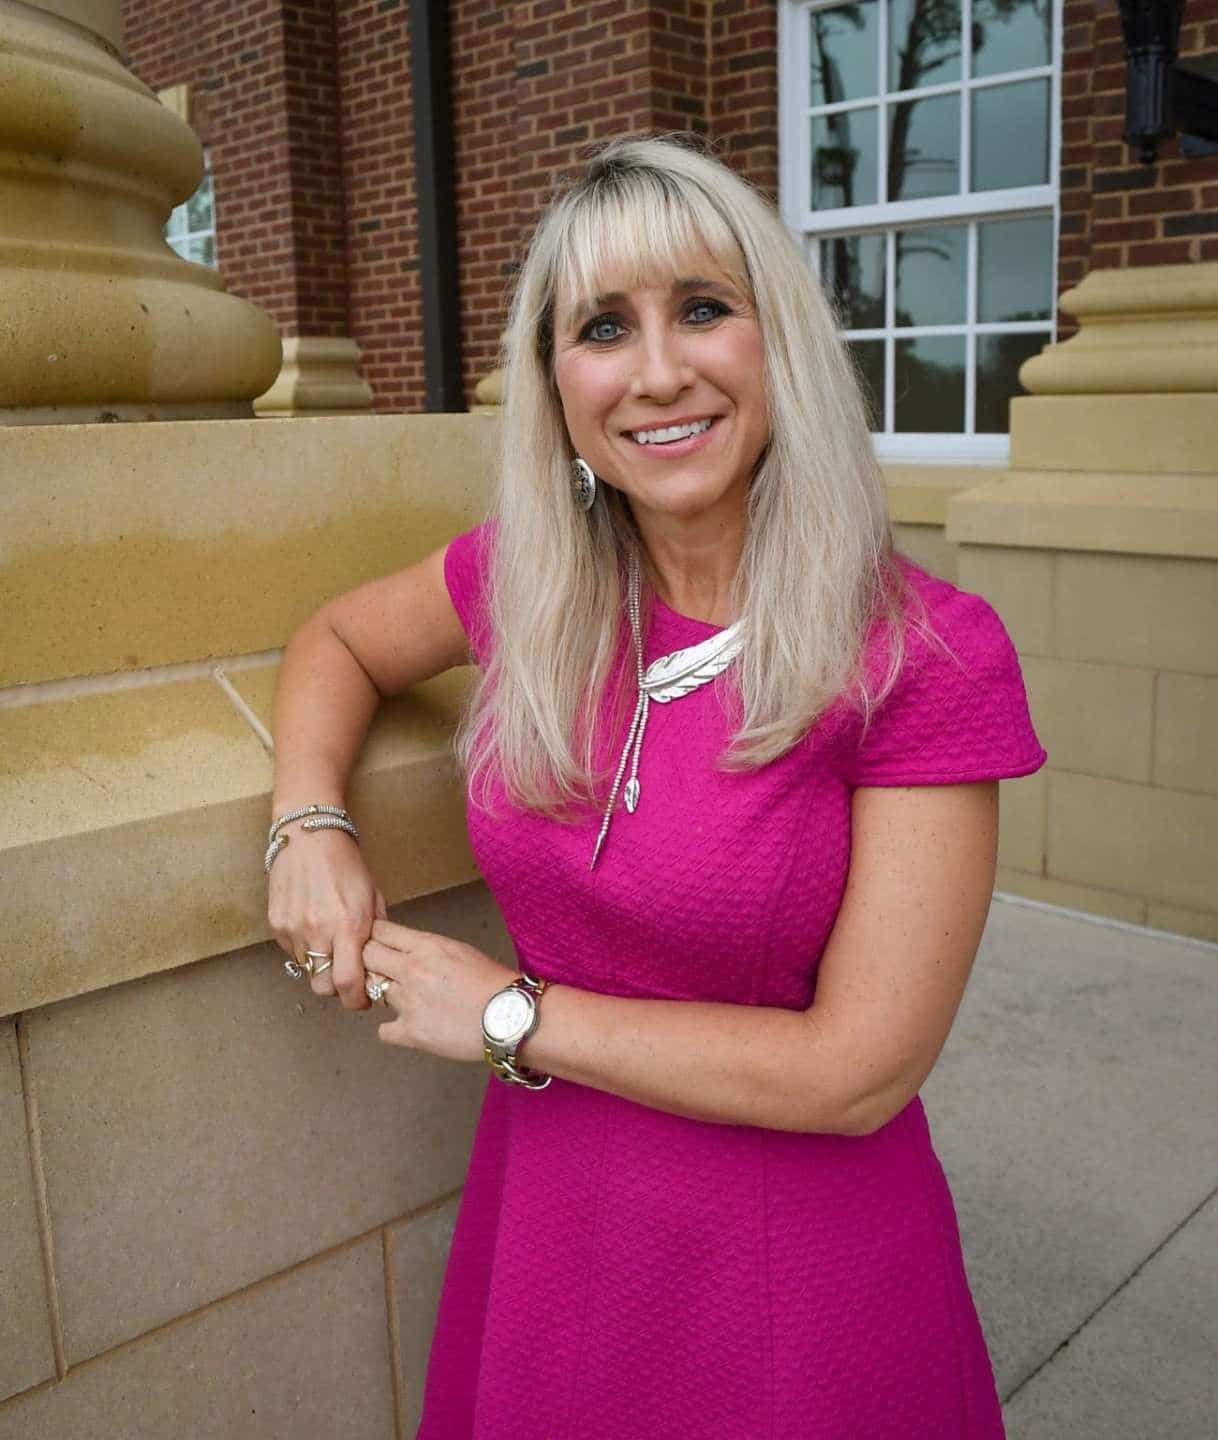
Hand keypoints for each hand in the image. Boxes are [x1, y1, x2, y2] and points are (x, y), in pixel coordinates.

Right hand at [267, 827, 387, 1008]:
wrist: (309, 838)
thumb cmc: (347, 865)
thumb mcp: (372, 897)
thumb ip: (376, 933)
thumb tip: (377, 964)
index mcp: (348, 926)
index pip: (347, 983)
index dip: (356, 999)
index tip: (362, 998)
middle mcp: (318, 932)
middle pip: (323, 987)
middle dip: (337, 989)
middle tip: (347, 976)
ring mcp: (293, 929)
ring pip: (307, 971)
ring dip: (320, 967)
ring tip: (330, 945)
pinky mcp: (277, 925)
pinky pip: (292, 952)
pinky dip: (305, 950)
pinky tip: (313, 928)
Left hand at [361, 918, 514, 1061]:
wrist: (509, 1016)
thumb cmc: (491, 982)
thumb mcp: (458, 950)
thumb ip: (426, 948)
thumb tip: (402, 949)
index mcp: (426, 946)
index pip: (380, 931)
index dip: (375, 937)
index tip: (377, 943)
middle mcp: (411, 970)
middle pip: (366, 957)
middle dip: (370, 961)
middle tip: (382, 970)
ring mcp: (409, 1003)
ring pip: (374, 992)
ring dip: (387, 995)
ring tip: (411, 999)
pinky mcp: (411, 1033)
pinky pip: (383, 1030)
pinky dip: (393, 1029)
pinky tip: (410, 1025)